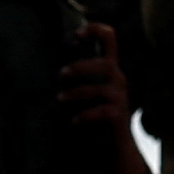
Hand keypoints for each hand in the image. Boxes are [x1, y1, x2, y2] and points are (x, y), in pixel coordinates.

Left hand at [55, 20, 132, 142]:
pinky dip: (85, 115)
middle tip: (61, 74)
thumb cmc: (99, 110)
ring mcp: (120, 97)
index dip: (96, 30)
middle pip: (105, 64)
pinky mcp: (118, 115)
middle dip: (81, 67)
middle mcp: (118, 78)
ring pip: (99, 89)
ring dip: (76, 92)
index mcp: (110, 67)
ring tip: (60, 98)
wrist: (117, 143)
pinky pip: (101, 111)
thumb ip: (83, 72)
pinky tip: (74, 120)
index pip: (110, 38)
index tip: (76, 33)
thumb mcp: (94, 87)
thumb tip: (53, 62)